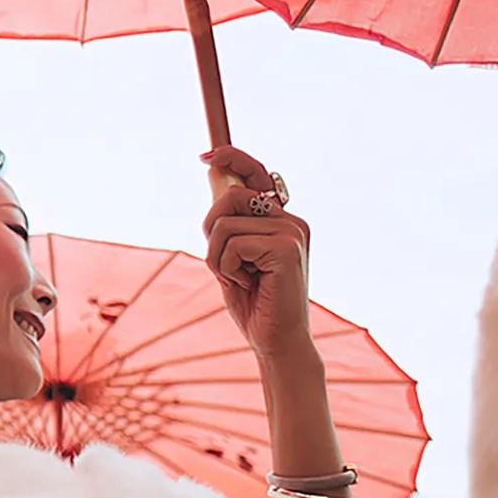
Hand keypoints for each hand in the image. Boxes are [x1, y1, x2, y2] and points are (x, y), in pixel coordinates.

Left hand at [202, 147, 312, 360]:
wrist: (275, 341)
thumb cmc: (253, 301)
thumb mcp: (233, 254)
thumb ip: (229, 220)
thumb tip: (213, 173)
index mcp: (280, 220)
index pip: (257, 174)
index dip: (233, 157)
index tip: (206, 156)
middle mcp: (290, 220)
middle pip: (230, 195)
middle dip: (211, 229)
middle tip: (222, 262)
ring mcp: (291, 232)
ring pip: (224, 223)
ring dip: (216, 257)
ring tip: (239, 278)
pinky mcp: (286, 247)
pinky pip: (231, 244)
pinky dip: (226, 268)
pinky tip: (247, 284)